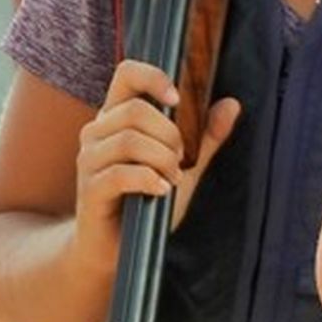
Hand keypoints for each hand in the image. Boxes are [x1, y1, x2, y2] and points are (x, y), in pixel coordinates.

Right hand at [74, 60, 240, 271]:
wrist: (117, 248)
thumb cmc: (149, 199)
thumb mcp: (185, 165)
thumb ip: (206, 136)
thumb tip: (232, 104)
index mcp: (117, 116)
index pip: (126, 73)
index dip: (154, 77)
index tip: (178, 99)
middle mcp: (97, 132)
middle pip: (135, 110)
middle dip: (170, 134)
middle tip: (181, 159)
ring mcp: (88, 160)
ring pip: (129, 140)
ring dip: (163, 159)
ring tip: (172, 178)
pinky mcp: (89, 189)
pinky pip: (121, 174)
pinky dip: (149, 179)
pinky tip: (161, 190)